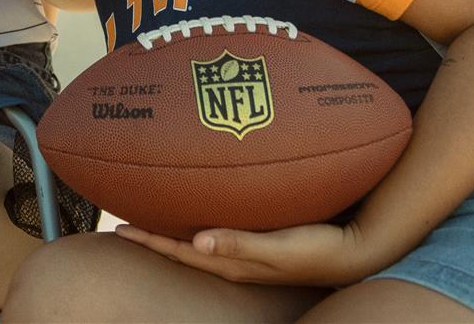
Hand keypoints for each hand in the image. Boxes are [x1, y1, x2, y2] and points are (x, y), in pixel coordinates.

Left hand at [113, 221, 383, 288]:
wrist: (354, 252)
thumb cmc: (318, 249)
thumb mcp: (280, 248)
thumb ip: (241, 245)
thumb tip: (197, 243)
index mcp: (233, 263)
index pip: (180, 251)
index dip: (149, 240)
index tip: (119, 228)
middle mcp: (234, 259)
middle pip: (182, 248)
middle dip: (152, 236)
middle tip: (122, 222)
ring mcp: (246, 252)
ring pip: (197, 241)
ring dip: (172, 229)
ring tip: (148, 215)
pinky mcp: (258, 242)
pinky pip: (218, 232)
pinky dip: (197, 222)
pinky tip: (195, 211)